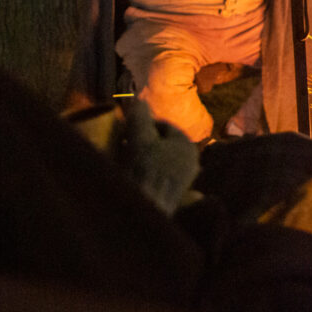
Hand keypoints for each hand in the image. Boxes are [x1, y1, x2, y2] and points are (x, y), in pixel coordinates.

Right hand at [116, 97, 199, 214]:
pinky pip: (158, 177)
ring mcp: (184, 180)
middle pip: (161, 144)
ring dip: (141, 158)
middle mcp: (191, 160)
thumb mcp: (139, 137)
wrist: (147, 211)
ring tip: (121, 160)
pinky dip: (144, 173)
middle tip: (120, 144)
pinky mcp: (175, 196)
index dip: (140, 125)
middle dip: (140, 142)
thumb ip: (139, 116)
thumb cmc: (144, 169)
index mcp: (186, 143)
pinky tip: (130, 177)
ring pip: (159, 161)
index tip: (122, 130)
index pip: (162, 126)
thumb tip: (138, 100)